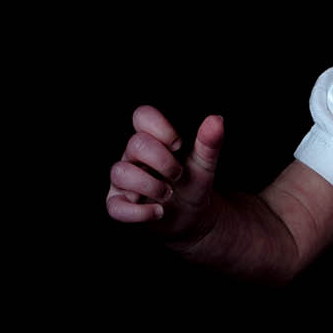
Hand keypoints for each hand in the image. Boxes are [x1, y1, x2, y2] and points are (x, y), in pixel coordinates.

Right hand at [106, 106, 224, 237]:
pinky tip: (158, 212)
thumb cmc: (191, 182)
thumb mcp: (203, 163)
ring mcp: (123, 181)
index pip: (142, 116)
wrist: (192, 215)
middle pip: (135, 144)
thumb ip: (208, 142)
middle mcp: (132, 157)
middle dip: (162, 161)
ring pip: (120, 173)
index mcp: (151, 139)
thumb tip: (217, 120)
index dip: (159, 126)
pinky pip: (115, 207)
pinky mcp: (120, 205)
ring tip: (168, 194)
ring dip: (150, 185)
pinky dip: (138, 212)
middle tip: (178, 175)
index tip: (178, 144)